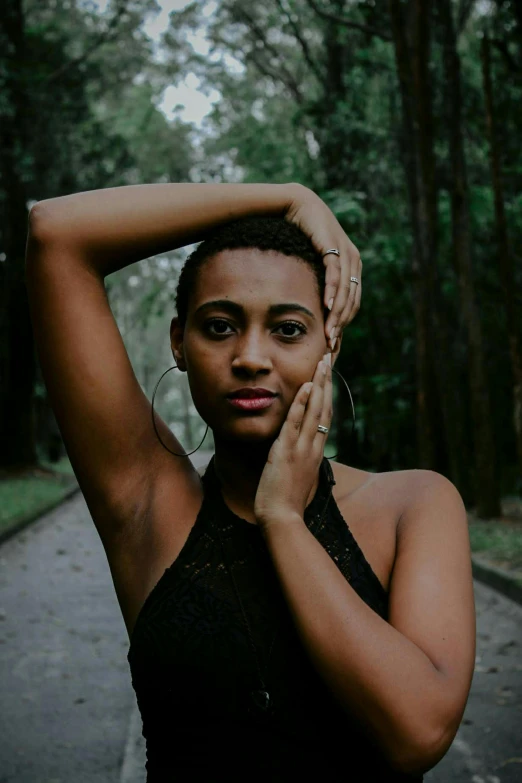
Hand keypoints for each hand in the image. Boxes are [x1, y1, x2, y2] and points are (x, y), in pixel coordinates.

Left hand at [254, 352, 332, 530]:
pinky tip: (304, 387)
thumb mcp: (300, 478)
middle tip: (329, 358)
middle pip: (325, 408)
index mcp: (315, 451)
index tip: (328, 375)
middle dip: (327, 381)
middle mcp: (313, 447)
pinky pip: (295, 424)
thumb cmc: (288, 503)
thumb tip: (303, 452)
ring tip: (322, 363)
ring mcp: (301, 449)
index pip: (325, 416)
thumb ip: (302, 461)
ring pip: (315, 411)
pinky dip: (301, 404)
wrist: (282, 520)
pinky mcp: (286, 452)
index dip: (327, 394)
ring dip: (318, 385)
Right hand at [284, 184, 361, 349]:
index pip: (352, 303)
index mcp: (352, 268)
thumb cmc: (300, 236)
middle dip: (341, 324)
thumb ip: (318, 282)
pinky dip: (332, 290)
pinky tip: (327, 305)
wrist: (296, 206)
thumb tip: (313, 307)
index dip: (343, 324)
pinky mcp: (333, 246)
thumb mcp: (312, 264)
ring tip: (329, 332)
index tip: (333, 342)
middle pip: (352, 301)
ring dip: (337, 313)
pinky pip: (335, 273)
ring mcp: (346, 253)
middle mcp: (353, 261)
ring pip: (345, 290)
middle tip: (331, 344)